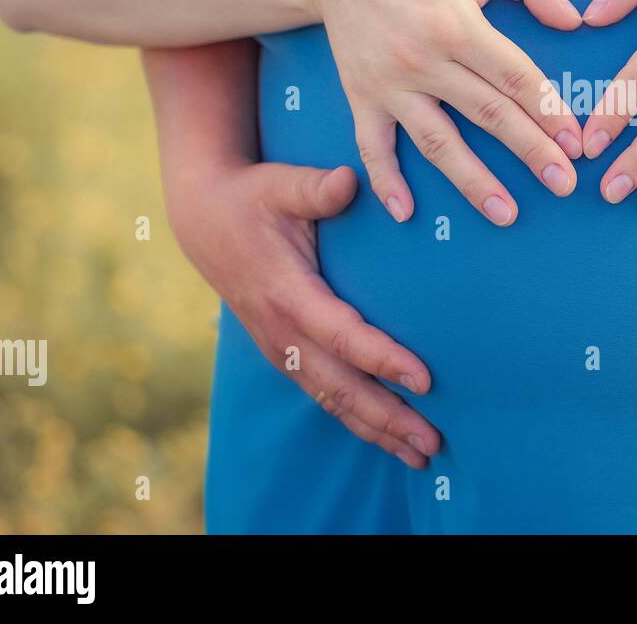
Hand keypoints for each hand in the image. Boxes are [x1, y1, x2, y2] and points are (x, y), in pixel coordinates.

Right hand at [166, 159, 440, 467]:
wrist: (203, 217)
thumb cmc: (252, 197)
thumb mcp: (280, 185)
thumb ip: (316, 188)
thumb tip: (348, 181)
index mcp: (286, 292)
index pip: (341, 335)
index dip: (382, 359)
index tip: (424, 379)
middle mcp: (281, 329)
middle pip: (339, 386)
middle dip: (388, 417)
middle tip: (433, 442)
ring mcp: (279, 346)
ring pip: (330, 399)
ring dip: (375, 429)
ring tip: (421, 455)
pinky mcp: (282, 351)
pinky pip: (321, 393)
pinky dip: (355, 418)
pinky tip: (387, 436)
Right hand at [303, 0, 585, 224]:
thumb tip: (574, 17)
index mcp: (455, 23)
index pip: (513, 77)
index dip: (548, 110)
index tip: (575, 141)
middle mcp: (421, 59)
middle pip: (486, 115)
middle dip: (530, 152)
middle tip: (564, 184)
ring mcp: (388, 83)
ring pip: (437, 141)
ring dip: (473, 181)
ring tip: (507, 214)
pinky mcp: (360, 94)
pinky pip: (372, 145)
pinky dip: (386, 180)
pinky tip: (406, 212)